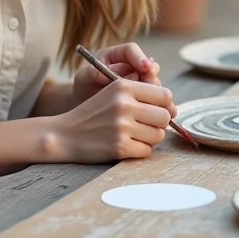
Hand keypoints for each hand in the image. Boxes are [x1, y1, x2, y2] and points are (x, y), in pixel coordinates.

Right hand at [49, 78, 177, 162]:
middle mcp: (124, 104)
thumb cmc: (93, 114)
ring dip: (149, 138)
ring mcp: (122, 126)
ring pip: (158, 135)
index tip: (154, 111)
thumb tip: (174, 110)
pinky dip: (139, 150)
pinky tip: (124, 145)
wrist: (64, 134)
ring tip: (132, 135)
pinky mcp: (120, 147)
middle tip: (142, 126)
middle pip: (165, 116)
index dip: (163, 105)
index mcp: (123, 86)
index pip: (165, 95)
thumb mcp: (113, 94)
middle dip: (158, 124)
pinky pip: (147, 151)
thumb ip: (142, 96)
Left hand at [71, 42, 161, 105]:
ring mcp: (141, 80)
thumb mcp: (84, 78)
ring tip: (163, 104)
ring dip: (160, 93)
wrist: (88, 103)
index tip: (145, 67)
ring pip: (156, 83)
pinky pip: (158, 98)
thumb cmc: (85, 87)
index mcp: (117, 55)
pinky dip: (163, 105)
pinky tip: (167, 114)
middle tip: (152, 86)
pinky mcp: (146, 95)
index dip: (140, 57)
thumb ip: (93, 73)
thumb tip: (108, 73)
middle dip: (152, 77)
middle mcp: (133, 65)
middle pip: (149, 66)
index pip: (131, 50)